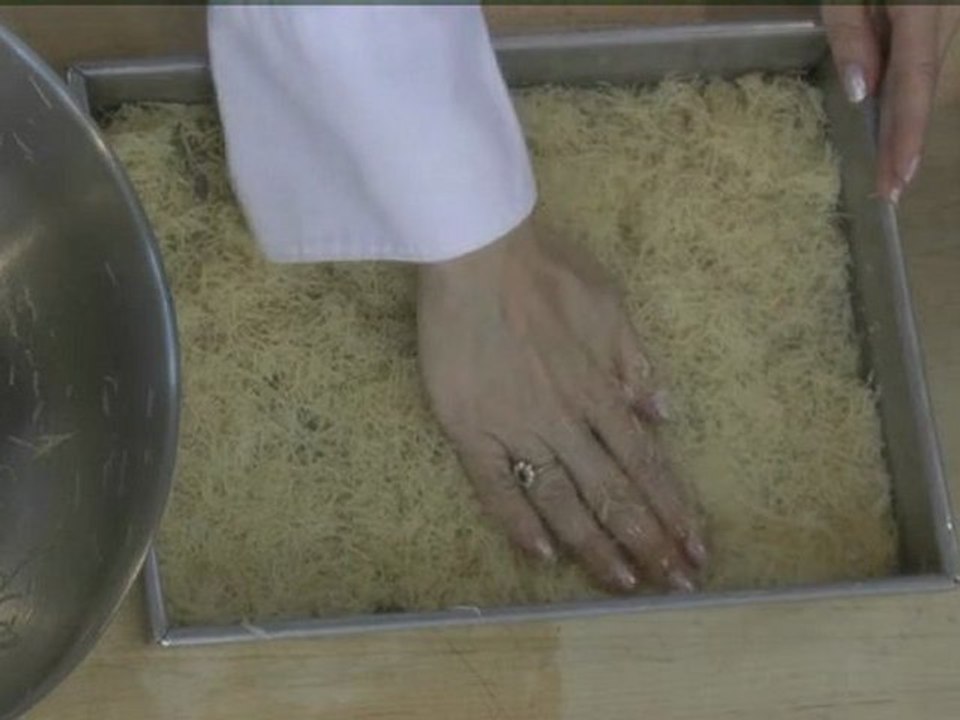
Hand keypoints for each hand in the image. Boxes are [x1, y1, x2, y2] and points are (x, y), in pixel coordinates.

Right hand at [417, 217, 706, 592]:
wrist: (476, 252)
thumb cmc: (544, 271)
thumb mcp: (609, 305)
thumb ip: (636, 363)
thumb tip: (663, 415)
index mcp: (601, 390)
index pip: (646, 463)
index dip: (673, 510)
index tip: (696, 549)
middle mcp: (567, 419)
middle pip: (614, 491)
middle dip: (649, 541)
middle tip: (676, 585)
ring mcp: (518, 427)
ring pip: (564, 500)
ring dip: (596, 545)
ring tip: (623, 584)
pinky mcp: (471, 429)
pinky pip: (496, 487)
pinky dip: (518, 523)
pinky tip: (541, 556)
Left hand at [822, 3, 959, 202]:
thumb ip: (851, 31)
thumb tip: (859, 92)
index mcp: (923, 7)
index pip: (915, 82)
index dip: (908, 133)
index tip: (899, 177)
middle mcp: (946, 15)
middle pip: (922, 88)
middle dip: (904, 143)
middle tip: (889, 193)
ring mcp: (947, 14)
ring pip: (923, 76)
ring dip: (903, 124)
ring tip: (888, 172)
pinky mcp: (938, 13)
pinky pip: (919, 59)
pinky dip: (903, 95)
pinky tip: (889, 125)